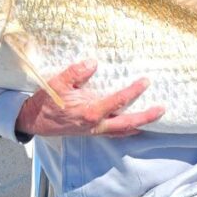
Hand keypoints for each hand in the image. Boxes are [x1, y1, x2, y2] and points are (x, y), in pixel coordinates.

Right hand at [15, 59, 162, 137]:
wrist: (33, 121)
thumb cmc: (45, 101)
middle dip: (146, 117)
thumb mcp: (57, 83)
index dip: (133, 92)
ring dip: (139, 124)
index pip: (117, 101)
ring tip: (154, 118)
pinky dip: (127, 130)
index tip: (146, 81)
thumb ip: (75, 72)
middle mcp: (95, 124)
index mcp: (89, 112)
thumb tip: (93, 63)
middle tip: (162, 109)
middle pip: (127, 124)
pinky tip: (134, 125)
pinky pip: (114, 133)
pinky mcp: (91, 131)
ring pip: (122, 131)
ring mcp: (94, 130)